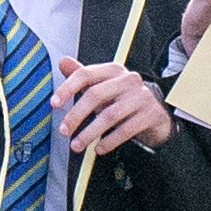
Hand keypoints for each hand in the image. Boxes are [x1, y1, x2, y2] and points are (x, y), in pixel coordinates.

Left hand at [48, 57, 173, 155]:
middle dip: (76, 115)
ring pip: (109, 115)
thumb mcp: (103, 87)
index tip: (54, 104)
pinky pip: (126, 129)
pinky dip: (109, 141)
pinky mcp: (151, 114)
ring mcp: (141, 96)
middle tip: (64, 131)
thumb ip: (82, 77)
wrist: (157, 114)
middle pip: (96, 95)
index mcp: (113, 70)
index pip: (86, 74)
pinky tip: (99, 148)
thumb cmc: (124, 100)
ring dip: (89, 133)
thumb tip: (62, 62)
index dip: (67, 88)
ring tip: (77, 145)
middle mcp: (128, 80)